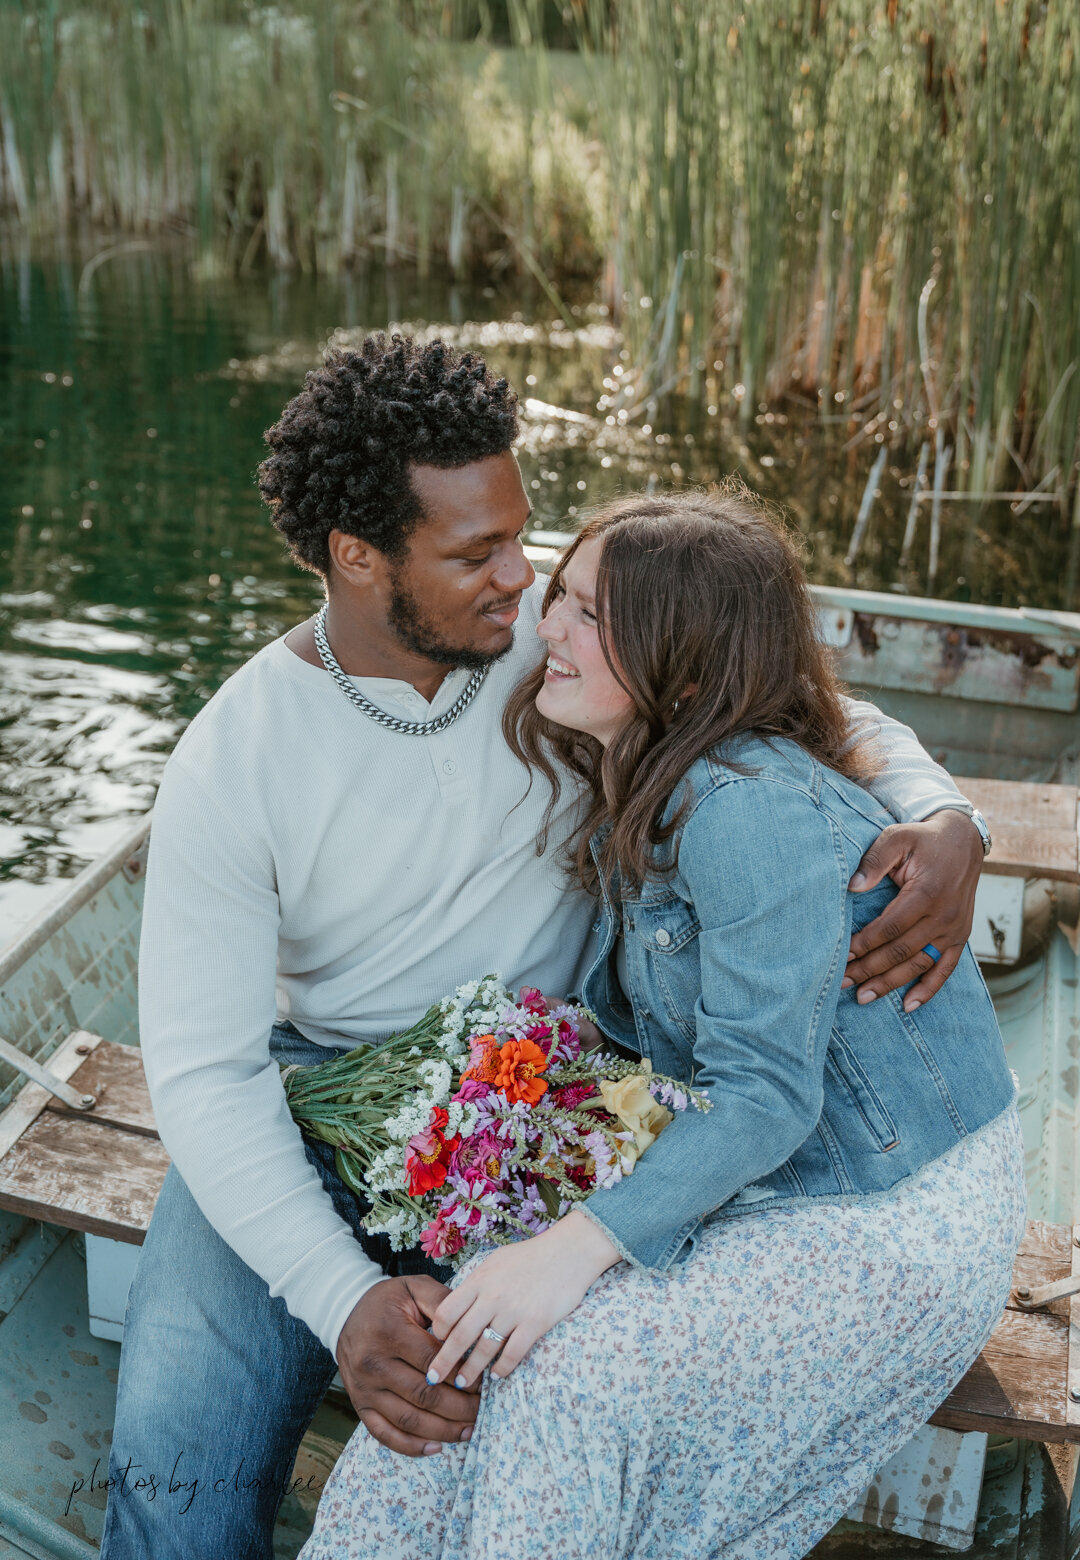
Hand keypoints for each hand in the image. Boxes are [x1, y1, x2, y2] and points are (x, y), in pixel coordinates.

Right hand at [336, 1275, 479, 1456]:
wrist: (345, 1313)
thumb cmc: (387, 1301)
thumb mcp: (414, 1288)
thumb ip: (443, 1302)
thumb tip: (471, 1325)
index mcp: (389, 1332)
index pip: (431, 1362)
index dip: (460, 1375)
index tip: (482, 1382)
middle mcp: (374, 1364)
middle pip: (423, 1396)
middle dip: (458, 1408)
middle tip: (482, 1411)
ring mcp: (365, 1389)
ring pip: (408, 1420)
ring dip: (442, 1431)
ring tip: (468, 1431)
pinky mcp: (360, 1406)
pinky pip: (385, 1434)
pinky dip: (411, 1446)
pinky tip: (436, 1447)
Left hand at [425, 1211, 620, 1387]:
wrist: (569, 1252)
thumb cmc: (530, 1256)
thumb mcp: (495, 1262)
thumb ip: (476, 1284)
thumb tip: (457, 1305)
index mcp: (479, 1280)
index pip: (447, 1311)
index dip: (437, 1332)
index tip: (436, 1343)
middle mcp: (492, 1297)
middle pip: (460, 1336)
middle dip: (443, 1362)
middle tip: (432, 1378)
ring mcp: (514, 1311)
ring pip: (484, 1349)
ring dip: (470, 1371)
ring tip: (462, 1382)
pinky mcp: (535, 1323)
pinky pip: (513, 1353)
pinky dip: (502, 1369)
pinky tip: (495, 1375)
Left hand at [843, 811, 981, 1011]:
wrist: (963, 841)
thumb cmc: (922, 840)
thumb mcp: (897, 838)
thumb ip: (874, 861)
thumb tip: (852, 887)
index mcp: (926, 893)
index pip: (890, 927)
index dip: (865, 944)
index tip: (841, 956)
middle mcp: (944, 916)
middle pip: (901, 951)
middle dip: (870, 969)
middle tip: (842, 982)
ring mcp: (955, 929)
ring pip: (919, 964)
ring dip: (891, 984)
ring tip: (863, 997)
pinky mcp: (961, 936)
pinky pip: (946, 969)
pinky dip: (929, 989)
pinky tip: (909, 1006)